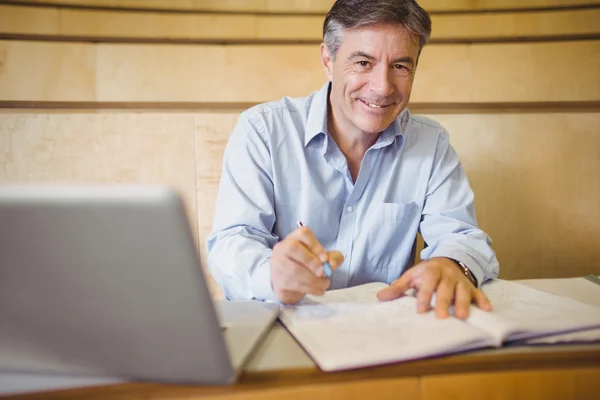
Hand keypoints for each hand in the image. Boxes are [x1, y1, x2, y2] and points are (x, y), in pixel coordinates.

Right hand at [270, 225, 343, 303]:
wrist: (289, 284)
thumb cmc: (306, 266)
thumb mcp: (322, 259)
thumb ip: (332, 258)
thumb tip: (332, 264)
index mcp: (295, 238)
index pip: (303, 233)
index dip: (315, 245)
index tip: (325, 258)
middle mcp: (283, 247)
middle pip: (293, 248)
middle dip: (311, 262)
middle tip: (323, 273)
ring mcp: (277, 263)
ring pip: (294, 269)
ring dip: (313, 280)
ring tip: (324, 284)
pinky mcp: (277, 279)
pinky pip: (292, 283)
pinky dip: (309, 289)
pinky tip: (318, 290)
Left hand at [376, 257, 491, 318]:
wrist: (448, 260)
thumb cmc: (426, 273)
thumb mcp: (411, 276)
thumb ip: (397, 287)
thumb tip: (380, 297)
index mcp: (431, 271)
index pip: (427, 283)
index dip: (424, 296)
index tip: (420, 310)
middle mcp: (447, 275)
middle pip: (446, 288)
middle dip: (443, 302)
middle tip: (441, 317)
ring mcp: (461, 281)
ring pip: (463, 291)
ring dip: (463, 303)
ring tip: (462, 316)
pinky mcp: (471, 286)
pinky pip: (479, 292)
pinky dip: (483, 300)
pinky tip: (487, 309)